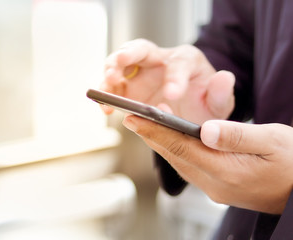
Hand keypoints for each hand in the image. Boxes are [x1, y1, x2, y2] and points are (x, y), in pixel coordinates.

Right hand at [102, 39, 234, 123]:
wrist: (189, 118)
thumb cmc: (203, 106)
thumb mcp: (219, 103)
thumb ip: (221, 92)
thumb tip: (224, 78)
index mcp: (185, 60)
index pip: (179, 63)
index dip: (174, 78)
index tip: (171, 95)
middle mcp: (159, 61)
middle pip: (141, 48)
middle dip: (128, 54)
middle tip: (120, 63)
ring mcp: (140, 74)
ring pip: (119, 63)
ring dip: (110, 72)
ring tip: (108, 85)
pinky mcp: (127, 89)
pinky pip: (112, 86)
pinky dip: (106, 94)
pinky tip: (105, 106)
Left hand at [122, 114, 292, 213]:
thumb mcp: (274, 141)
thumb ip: (238, 135)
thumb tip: (206, 129)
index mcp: (227, 171)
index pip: (181, 147)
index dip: (154, 131)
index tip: (133, 117)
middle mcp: (216, 184)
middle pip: (174, 155)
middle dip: (150, 135)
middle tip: (130, 117)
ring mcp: (216, 189)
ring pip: (179, 162)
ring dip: (160, 143)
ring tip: (143, 124)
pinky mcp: (219, 188)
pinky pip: (189, 167)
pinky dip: (176, 151)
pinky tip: (169, 139)